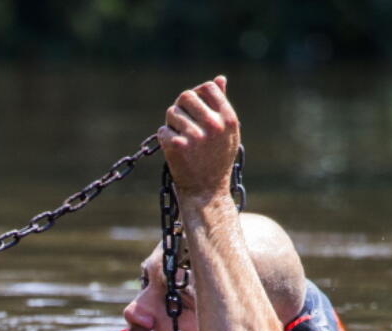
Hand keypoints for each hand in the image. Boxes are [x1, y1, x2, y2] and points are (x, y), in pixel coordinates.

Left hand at [157, 76, 239, 203]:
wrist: (206, 191)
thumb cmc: (217, 159)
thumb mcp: (227, 132)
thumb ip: (221, 105)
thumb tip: (219, 78)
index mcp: (228, 119)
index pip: (208, 87)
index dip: (196, 93)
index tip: (192, 106)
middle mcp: (213, 125)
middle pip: (186, 96)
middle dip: (179, 107)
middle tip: (180, 121)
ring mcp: (195, 136)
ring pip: (171, 113)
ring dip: (171, 124)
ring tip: (179, 137)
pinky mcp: (178, 147)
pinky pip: (163, 131)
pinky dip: (164, 138)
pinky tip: (172, 148)